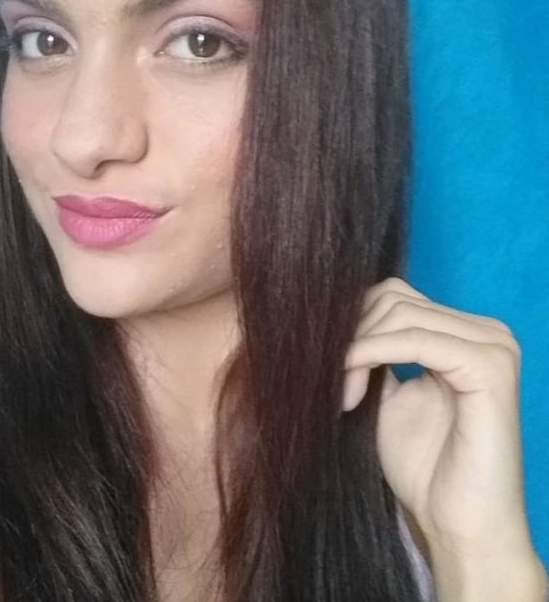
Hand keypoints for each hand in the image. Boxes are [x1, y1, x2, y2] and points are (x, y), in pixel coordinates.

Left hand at [343, 276, 537, 563]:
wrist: (458, 527)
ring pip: (401, 314)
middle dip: (354, 336)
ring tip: (345, 394)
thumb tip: (336, 318)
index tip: (329, 367)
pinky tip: (352, 381)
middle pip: (395, 298)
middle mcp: (487, 331)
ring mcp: (494, 346)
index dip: (354, 324)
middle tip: (337, 384)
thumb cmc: (426, 469)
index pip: (395, 296)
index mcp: (467, 334)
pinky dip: (373, 352)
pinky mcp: (489, 367)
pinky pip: (416, 339)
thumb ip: (377, 353)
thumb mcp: (391, 395)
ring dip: (358, 348)